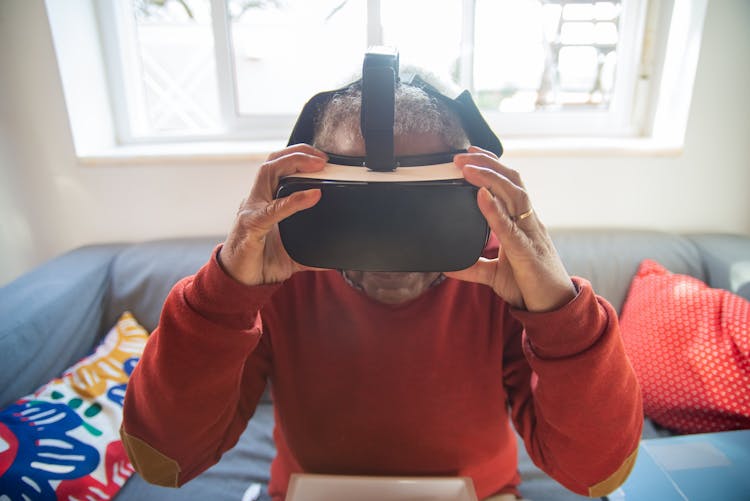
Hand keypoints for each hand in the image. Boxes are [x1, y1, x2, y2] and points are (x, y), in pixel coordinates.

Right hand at [219, 144, 326, 285]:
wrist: (239, 283)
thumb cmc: (260, 261)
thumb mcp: (292, 253)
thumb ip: (312, 251)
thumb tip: (336, 258)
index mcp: (265, 202)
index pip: (278, 168)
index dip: (298, 156)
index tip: (322, 158)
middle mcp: (256, 200)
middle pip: (272, 162)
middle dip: (298, 153)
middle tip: (322, 158)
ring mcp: (251, 210)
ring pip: (267, 173)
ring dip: (293, 163)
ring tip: (317, 165)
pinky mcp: (251, 227)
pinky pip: (273, 209)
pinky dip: (294, 201)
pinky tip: (312, 196)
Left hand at [445, 146, 576, 311]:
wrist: (554, 308)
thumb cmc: (530, 286)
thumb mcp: (495, 275)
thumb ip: (472, 267)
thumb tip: (446, 266)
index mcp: (522, 223)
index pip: (509, 185)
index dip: (492, 166)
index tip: (470, 154)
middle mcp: (528, 223)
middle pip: (512, 182)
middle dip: (487, 164)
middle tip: (460, 156)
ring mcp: (530, 235)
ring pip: (515, 195)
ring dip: (489, 178)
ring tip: (467, 168)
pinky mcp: (528, 253)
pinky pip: (510, 227)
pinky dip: (494, 210)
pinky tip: (481, 196)